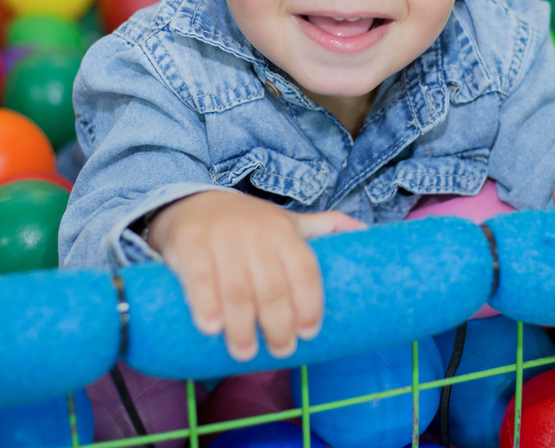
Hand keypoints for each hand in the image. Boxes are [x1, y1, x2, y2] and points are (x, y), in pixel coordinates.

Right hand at [146, 191, 364, 360]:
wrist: (193, 202)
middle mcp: (255, 234)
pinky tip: (212, 328)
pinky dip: (206, 306)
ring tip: (246, 352)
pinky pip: (199, 281)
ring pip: (237, 291)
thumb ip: (324, 227)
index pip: (304, 270)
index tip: (309, 333)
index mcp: (284, 231)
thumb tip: (364, 232)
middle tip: (281, 349)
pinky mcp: (189, 245)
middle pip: (272, 288)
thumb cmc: (249, 224)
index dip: (309, 304)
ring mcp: (221, 239)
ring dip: (243, 327)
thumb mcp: (288, 222)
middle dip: (278, 325)